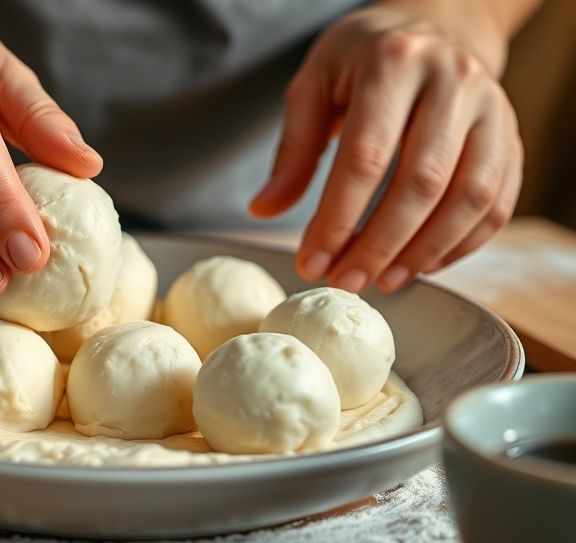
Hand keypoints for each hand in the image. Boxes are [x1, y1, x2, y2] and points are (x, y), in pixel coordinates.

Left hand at [250, 1, 523, 291]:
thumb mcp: (314, 86)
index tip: (311, 262)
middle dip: (379, 245)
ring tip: (382, 280)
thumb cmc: (362, 61)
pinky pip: (498, 203)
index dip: (338, 219)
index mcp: (393, 63)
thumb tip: (263, 210)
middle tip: (344, 282)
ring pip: (470, 197)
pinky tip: (422, 264)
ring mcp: (492, 108)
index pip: (365, 156)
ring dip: (423, 251)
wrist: (432, 27)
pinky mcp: (512, 137)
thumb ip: (293, 151)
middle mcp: (452, 80)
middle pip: (421, 182)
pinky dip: (462, 244)